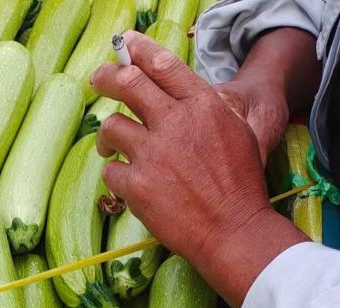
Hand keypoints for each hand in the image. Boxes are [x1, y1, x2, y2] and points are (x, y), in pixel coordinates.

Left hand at [91, 31, 306, 307]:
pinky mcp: (137, 186)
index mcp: (202, 105)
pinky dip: (115, 176)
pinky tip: (124, 183)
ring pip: (111, 126)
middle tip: (98, 80)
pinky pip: (111, 172)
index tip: (125, 45)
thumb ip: (212, 111)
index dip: (139, 51)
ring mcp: (153, 154)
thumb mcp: (240, 133)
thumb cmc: (241, 186)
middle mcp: (175, 122)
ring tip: (109, 147)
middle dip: (107, 77)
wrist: (233, 230)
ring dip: (107, 136)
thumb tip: (191, 98)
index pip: (162, 65)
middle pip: (128, 84)